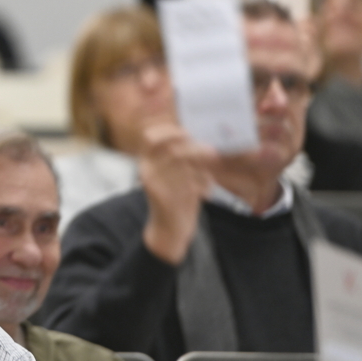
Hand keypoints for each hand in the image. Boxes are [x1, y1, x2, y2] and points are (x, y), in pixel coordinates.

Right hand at [139, 123, 216, 264]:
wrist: (169, 231)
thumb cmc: (177, 198)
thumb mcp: (177, 174)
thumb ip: (184, 158)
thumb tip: (204, 141)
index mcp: (147, 160)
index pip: (150, 135)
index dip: (169, 130)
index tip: (189, 133)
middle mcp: (146, 169)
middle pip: (169, 147)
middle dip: (192, 146)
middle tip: (211, 151)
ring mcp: (153, 183)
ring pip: (179, 162)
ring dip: (201, 161)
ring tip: (214, 163)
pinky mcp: (162, 197)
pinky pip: (185, 182)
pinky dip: (200, 183)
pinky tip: (207, 190)